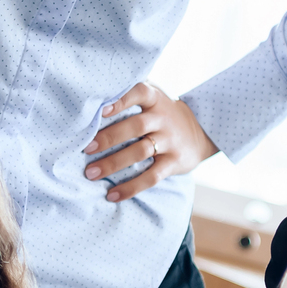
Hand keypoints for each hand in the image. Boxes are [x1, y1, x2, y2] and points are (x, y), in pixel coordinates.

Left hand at [83, 82, 219, 201]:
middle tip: (86, 148)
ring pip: (140, 152)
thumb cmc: (162, 114)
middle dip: (110, 137)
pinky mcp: (174, 162)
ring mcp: (170, 141)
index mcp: (155, 99)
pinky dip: (131, 187)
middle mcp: (163, 119)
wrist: (200, 132)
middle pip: (136, 126)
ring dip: (114, 163)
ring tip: (91, 173)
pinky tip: (113, 195)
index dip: (122, 100)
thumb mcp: (154, 99)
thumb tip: (93, 97)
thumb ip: (130, 95)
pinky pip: (151, 177)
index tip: (102, 109)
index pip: (139, 93)